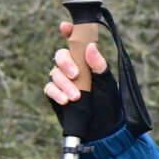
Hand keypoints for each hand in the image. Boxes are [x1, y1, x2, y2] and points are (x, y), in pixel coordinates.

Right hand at [43, 23, 121, 137]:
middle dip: (66, 63)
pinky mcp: (55, 94)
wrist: (103, 131)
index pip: (76, 42)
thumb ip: (99, 67)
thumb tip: (91, 48)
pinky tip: (65, 100)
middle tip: (76, 75)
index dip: (69, 32)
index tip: (66, 27)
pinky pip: (49, 88)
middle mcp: (73, 68)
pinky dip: (56, 93)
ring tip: (76, 96)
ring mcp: (63, 81)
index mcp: (87, 62)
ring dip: (64, 84)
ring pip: (55, 73)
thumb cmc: (109, 106)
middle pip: (61, 56)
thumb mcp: (108, 86)